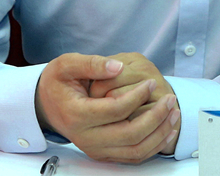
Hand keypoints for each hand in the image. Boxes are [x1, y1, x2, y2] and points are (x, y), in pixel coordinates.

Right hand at [35, 53, 179, 162]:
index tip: (151, 82)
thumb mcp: (66, 64)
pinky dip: (153, 146)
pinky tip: (165, 130)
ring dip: (159, 133)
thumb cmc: (57, 82)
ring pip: (134, 150)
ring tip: (174, 114)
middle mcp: (85, 137)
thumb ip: (91, 63)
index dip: (137, 96)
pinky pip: (132, 157)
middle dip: (155, 117)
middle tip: (170, 99)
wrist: (46, 104)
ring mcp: (94, 148)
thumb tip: (117, 67)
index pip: (114, 109)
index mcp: (77, 114)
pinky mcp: (102, 154)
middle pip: (129, 134)